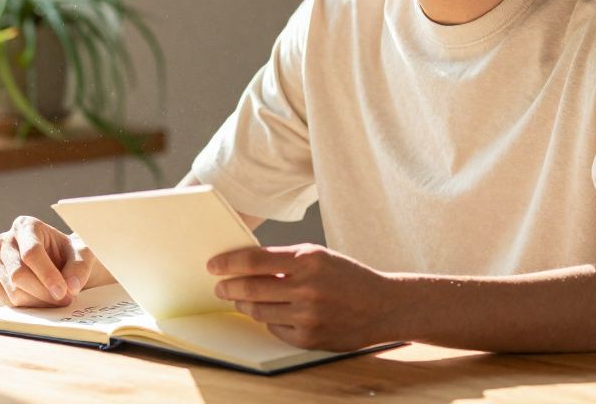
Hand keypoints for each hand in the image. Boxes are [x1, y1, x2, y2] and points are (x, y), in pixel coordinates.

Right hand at [0, 216, 98, 306]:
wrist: (61, 263)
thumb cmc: (70, 254)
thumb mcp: (82, 254)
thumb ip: (79, 268)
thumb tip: (71, 287)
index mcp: (26, 226)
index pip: (31, 253)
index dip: (47, 275)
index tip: (62, 291)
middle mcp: (6, 241)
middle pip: (19, 274)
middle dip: (44, 292)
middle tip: (66, 300)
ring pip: (13, 290)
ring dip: (39, 301)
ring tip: (59, 300)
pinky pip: (9, 301)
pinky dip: (30, 306)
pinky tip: (46, 302)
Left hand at [209, 243, 395, 350]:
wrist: (383, 305)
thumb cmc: (347, 276)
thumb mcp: (319, 256)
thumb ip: (284, 260)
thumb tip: (243, 265)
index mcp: (309, 260)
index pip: (255, 260)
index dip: (228, 263)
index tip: (213, 265)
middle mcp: (308, 288)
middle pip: (251, 288)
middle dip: (228, 287)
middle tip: (219, 286)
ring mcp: (308, 316)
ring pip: (259, 311)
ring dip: (243, 304)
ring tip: (238, 299)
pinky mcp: (309, 338)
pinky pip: (274, 329)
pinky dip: (267, 320)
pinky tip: (266, 312)